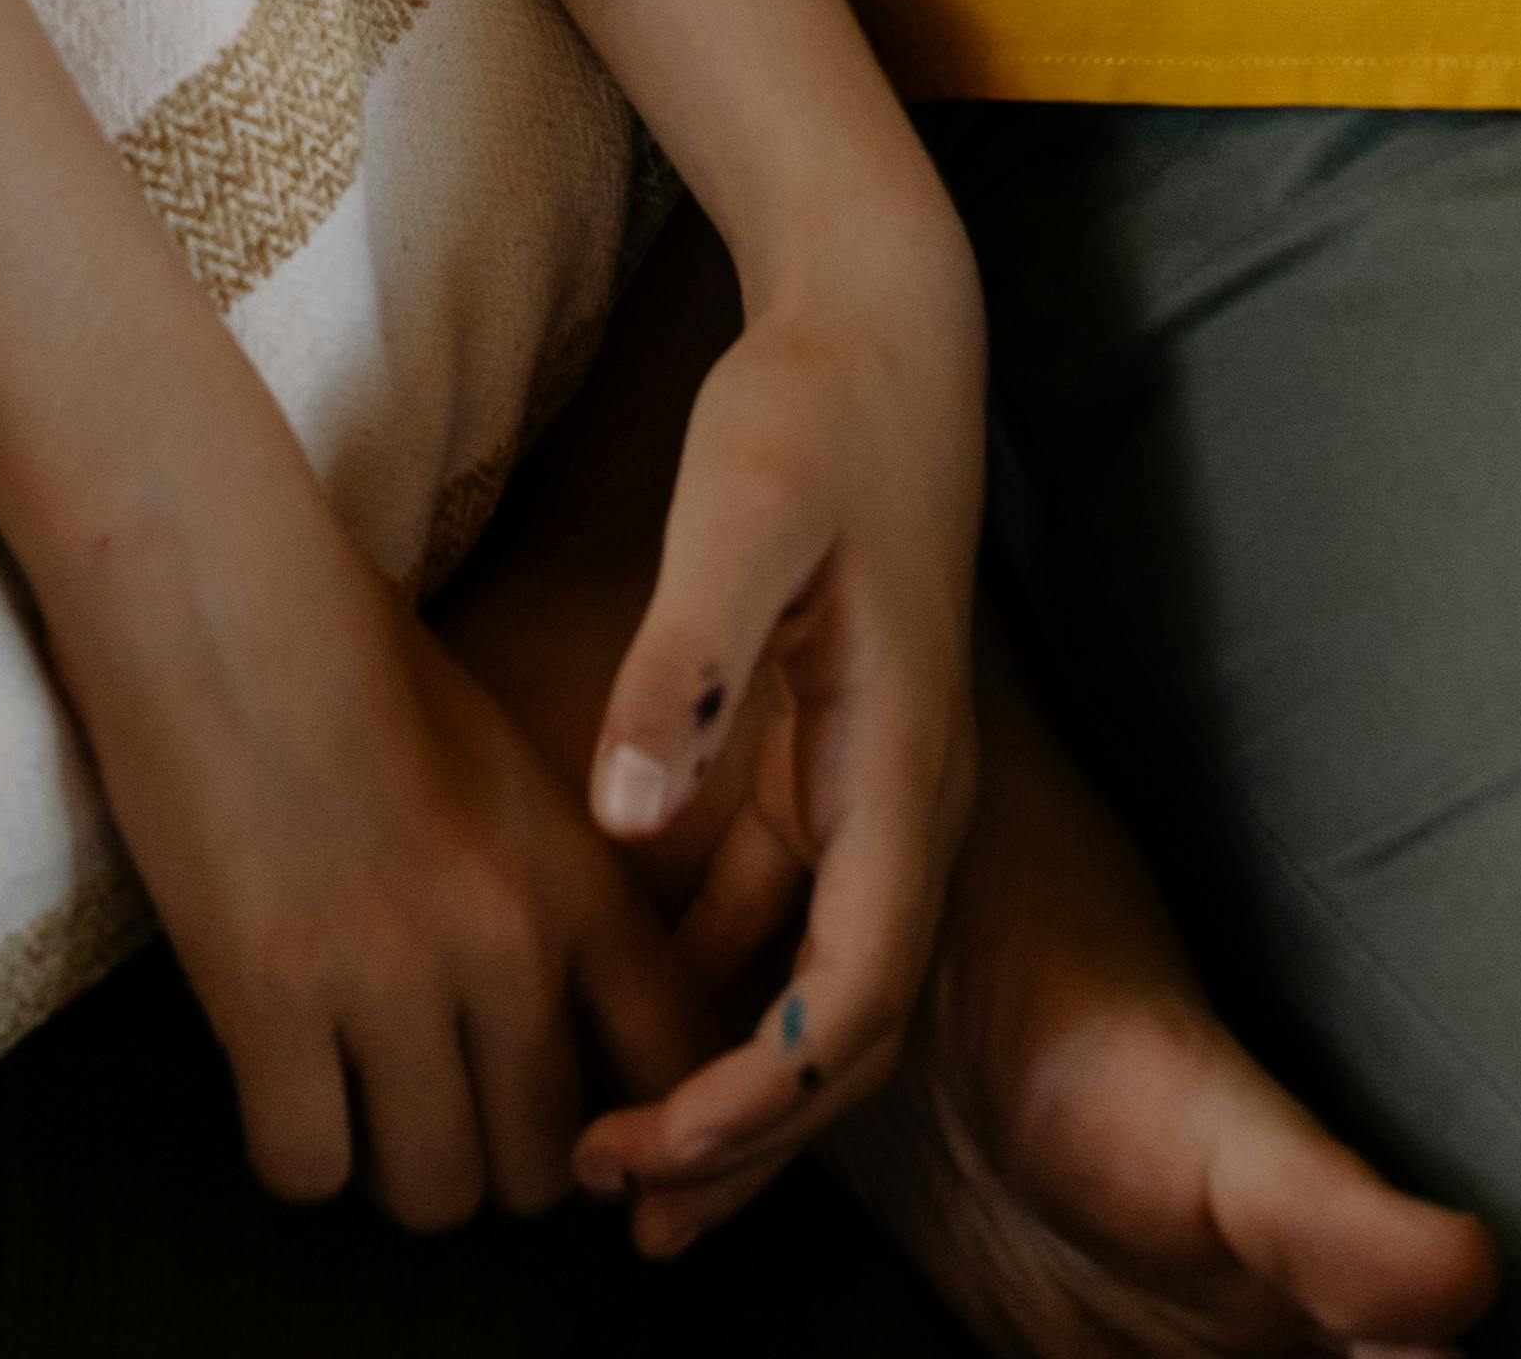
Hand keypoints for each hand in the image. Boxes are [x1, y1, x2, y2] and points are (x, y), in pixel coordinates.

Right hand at [32, 421, 699, 1227]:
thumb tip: (560, 1026)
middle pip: (541, 1166)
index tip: (591, 1131)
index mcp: (575, 870)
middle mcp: (506, 937)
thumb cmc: (354, 660)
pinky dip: (295, 1147)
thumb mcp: (503, 765)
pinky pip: (308, 1171)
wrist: (222, 591)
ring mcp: (390, 977)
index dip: (644, 1122)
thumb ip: (546, 892)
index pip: (675, 1055)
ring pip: (434, 1193)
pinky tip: (280, 1078)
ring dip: (394, 1163)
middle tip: (439, 1105)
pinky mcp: (270, 1002)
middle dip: (493, 1152)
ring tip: (356, 1093)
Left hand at [571, 223, 986, 1248]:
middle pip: (852, 1027)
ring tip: (613, 1164)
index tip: (657, 1153)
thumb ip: (685, 664)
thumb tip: (620, 817)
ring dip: (734, 1085)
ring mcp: (872, 782)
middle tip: (617, 1204)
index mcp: (904, 762)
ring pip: (817, 986)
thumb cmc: (811, 406)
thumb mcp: (739, 515)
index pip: (857, 990)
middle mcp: (907, 797)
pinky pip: (783, 919)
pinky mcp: (830, 756)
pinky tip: (632, 1031)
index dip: (767, 1095)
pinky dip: (721, 992)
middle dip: (748, 1135)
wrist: (876, 315)